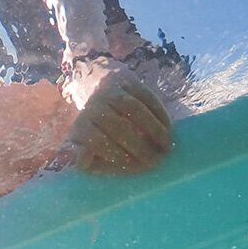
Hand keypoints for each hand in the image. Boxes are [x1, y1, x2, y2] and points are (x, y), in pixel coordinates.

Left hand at [57, 67, 172, 174]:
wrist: (93, 85)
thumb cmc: (92, 127)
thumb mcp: (80, 144)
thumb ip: (79, 157)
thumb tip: (83, 159)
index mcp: (81, 124)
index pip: (97, 142)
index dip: (118, 156)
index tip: (136, 169)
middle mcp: (93, 105)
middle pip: (118, 127)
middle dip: (139, 147)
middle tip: (156, 162)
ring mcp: (110, 90)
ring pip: (134, 109)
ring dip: (154, 130)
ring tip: (166, 147)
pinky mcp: (127, 79)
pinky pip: (146, 97)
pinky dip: (160, 114)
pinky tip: (168, 130)